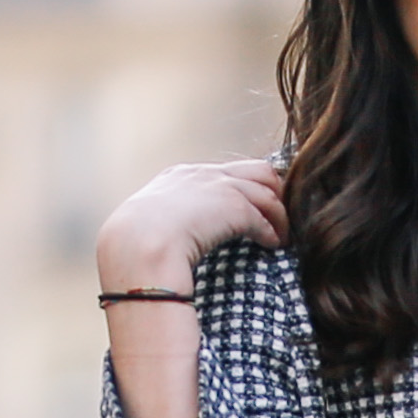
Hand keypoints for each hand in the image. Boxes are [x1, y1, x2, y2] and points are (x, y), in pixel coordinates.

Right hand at [96, 158, 288, 293]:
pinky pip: (263, 217)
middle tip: (278, 217)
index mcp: (179, 176)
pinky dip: (272, 230)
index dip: (242, 190)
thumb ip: (166, 224)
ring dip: (278, 215)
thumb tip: (173, 242)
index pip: (224, 173)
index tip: (252, 209)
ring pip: (266, 191)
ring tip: (282, 235)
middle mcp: (202, 174)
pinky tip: (273, 244)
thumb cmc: (134, 247)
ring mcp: (218, 186)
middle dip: (272, 192)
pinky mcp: (233, 205)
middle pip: (256, 171)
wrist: (137, 246)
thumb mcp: (147, 226)